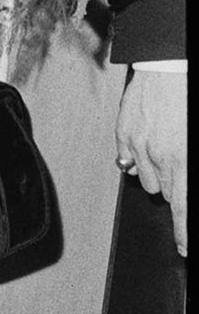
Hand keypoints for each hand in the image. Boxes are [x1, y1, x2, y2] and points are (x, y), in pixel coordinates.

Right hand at [116, 71, 186, 256]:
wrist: (168, 65)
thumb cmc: (187, 97)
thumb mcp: (194, 138)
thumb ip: (187, 165)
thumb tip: (181, 186)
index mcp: (182, 158)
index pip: (182, 208)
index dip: (183, 233)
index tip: (184, 249)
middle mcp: (159, 156)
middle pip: (166, 194)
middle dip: (174, 186)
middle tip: (178, 165)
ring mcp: (138, 144)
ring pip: (147, 181)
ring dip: (156, 174)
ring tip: (163, 151)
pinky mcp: (123, 132)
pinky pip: (127, 161)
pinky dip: (136, 159)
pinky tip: (146, 144)